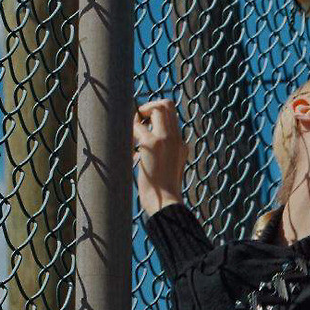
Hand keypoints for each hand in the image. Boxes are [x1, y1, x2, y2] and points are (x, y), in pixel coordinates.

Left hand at [133, 97, 188, 215]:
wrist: (165, 204)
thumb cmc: (163, 193)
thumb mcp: (167, 171)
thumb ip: (163, 154)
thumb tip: (143, 142)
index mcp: (181, 146)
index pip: (172, 116)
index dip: (156, 114)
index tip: (145, 125)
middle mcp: (176, 139)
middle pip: (166, 105)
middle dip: (148, 108)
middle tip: (137, 123)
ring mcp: (165, 139)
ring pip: (156, 108)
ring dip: (138, 116)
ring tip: (131, 135)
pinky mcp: (151, 144)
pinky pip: (137, 126)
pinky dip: (129, 133)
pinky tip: (128, 150)